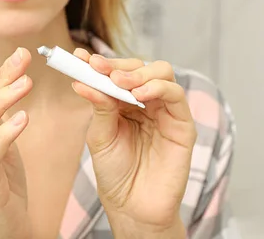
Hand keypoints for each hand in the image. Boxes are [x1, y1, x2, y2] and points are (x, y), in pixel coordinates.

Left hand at [71, 49, 196, 235]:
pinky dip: (158, 87)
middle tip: (99, 67)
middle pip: (140, 67)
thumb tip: (83, 79)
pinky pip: (176, 95)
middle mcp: (146, 102)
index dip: (100, 64)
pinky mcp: (182, 124)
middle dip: (118, 65)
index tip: (81, 58)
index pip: (116, 73)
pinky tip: (139, 94)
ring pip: (161, 73)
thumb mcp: (99, 136)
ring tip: (119, 83)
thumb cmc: (115, 172)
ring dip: (138, 73)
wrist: (132, 206)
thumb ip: (99, 106)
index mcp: (124, 102)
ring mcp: (165, 111)